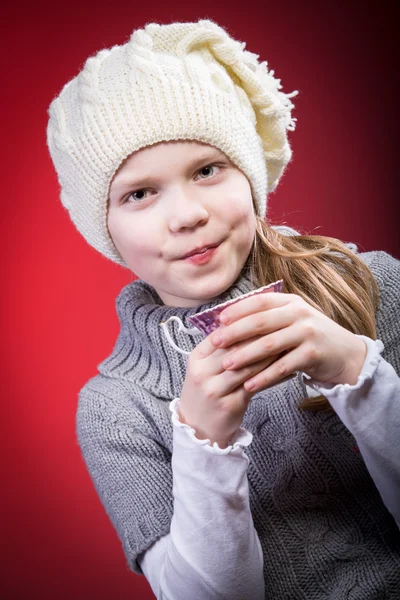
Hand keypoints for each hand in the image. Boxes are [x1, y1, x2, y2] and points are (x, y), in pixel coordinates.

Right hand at [179, 332, 279, 447]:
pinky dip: (272, 377)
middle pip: (235, 348)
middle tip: (283, 327)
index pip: (223, 333)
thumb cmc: (208, 391)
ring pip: (247, 366)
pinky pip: (255, 386)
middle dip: (261, 337)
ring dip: (269, 356)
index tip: (268, 316)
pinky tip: (287, 370)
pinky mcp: (229, 405)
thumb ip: (224, 347)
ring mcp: (214, 389)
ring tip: (288, 347)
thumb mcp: (207, 367)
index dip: (246, 324)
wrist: (198, 428)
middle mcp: (202, 372)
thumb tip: (251, 322)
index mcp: (197, 357)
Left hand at [211, 292, 367, 393]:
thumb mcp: (292, 319)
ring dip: (245, 355)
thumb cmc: (310, 336)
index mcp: (290, 302)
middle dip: (234, 333)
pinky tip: (249, 385)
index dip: (237, 310)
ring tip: (227, 365)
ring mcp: (307, 333)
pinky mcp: (313, 354)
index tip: (218, 320)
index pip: (259, 301)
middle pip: (260, 322)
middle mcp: (299, 313)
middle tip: (215, 343)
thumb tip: (229, 322)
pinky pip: (283, 367)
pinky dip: (264, 377)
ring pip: (269, 344)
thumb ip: (268, 318)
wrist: (345, 353)